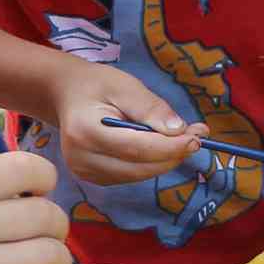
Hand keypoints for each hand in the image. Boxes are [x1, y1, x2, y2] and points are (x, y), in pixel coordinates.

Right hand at [48, 62, 202, 185]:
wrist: (66, 95)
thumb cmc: (95, 85)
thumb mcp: (124, 86)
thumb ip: (151, 108)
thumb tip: (179, 132)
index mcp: (85, 132)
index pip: (136, 148)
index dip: (170, 147)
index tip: (197, 137)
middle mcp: (81, 158)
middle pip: (139, 168)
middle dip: (173, 154)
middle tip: (197, 136)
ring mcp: (84, 172)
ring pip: (138, 175)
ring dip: (165, 160)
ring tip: (183, 139)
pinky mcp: (91, 178)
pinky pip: (130, 176)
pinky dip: (150, 164)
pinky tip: (160, 147)